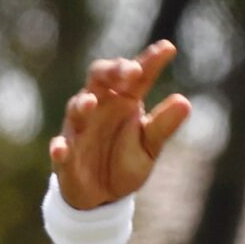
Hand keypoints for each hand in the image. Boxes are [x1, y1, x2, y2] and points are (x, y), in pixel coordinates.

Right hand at [49, 41, 191, 208]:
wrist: (102, 195)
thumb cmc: (125, 160)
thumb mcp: (150, 144)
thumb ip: (163, 124)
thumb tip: (185, 102)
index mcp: (123, 101)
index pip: (136, 77)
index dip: (150, 61)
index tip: (168, 48)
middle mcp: (98, 107)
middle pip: (100, 78)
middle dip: (113, 72)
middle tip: (132, 71)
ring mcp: (79, 130)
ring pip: (76, 111)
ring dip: (82, 105)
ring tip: (91, 102)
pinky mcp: (66, 156)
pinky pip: (60, 151)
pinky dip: (59, 149)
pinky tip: (61, 149)